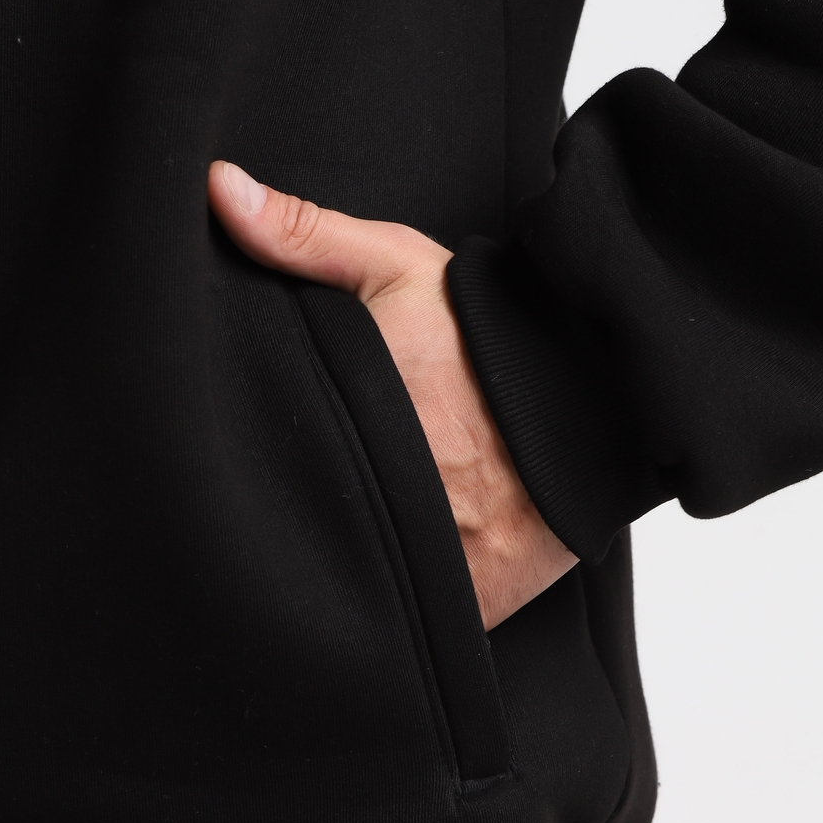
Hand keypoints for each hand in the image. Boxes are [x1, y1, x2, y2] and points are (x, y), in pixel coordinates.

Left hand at [208, 162, 577, 629]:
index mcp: (344, 431)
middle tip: (284, 507)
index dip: (230, 476)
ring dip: (344, 575)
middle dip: (285, 527)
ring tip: (347, 542)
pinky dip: (401, 620)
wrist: (604, 399)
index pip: (253, 473)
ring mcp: (429, 571)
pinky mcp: (472, 611)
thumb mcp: (397, 267)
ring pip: (354, 593)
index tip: (222, 469)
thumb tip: (218, 190)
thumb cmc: (497, 336)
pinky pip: (414, 632)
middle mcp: (377, 509)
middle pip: (298, 538)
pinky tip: (392, 589)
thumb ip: (304, 237)